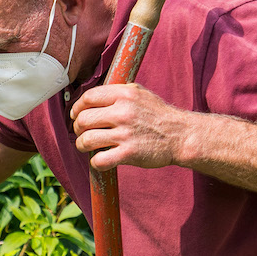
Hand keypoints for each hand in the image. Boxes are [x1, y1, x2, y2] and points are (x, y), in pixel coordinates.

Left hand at [69, 82, 193, 169]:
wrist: (180, 135)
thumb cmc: (158, 115)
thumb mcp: (140, 93)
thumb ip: (117, 93)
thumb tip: (91, 97)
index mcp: (124, 94)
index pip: (88, 98)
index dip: (77, 108)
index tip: (76, 115)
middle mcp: (123, 112)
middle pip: (83, 120)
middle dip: (77, 128)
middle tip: (82, 133)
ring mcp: (125, 133)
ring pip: (86, 140)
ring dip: (82, 146)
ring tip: (88, 147)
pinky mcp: (129, 153)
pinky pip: (99, 160)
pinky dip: (95, 162)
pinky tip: (101, 160)